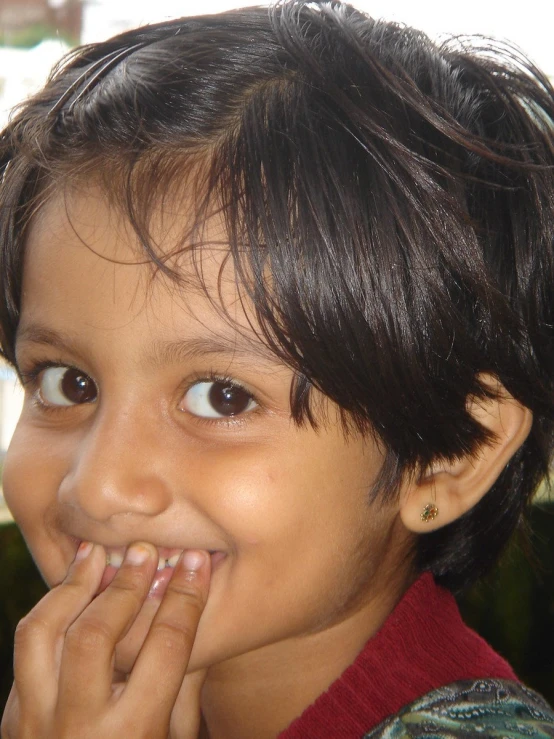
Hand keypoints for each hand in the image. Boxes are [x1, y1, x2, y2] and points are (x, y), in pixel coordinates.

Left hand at [1, 542, 210, 738]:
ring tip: (97, 554)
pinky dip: (49, 612)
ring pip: (42, 634)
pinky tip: (71, 589)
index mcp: (135, 735)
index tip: (196, 561)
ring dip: (73, 586)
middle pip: (98, 634)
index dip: (186, 596)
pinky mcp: (11, 722)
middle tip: (147, 552)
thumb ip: (182, 683)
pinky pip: (25, 653)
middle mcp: (80, 730)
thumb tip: (191, 609)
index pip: (167, 646)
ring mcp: (35, 726)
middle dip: (128, 584)